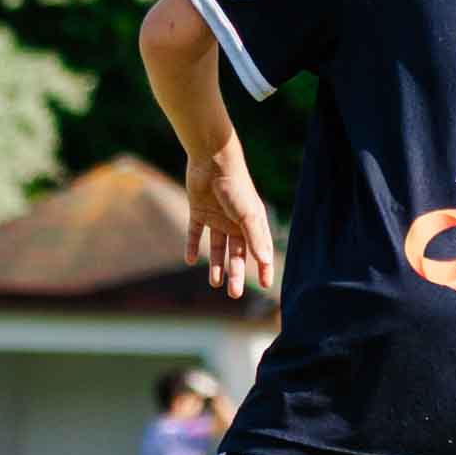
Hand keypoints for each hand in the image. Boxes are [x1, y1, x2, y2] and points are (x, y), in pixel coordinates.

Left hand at [185, 144, 273, 299]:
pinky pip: (196, 232)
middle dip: (236, 273)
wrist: (212, 161)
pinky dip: (193, 246)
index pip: (260, 250)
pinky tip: (190, 261)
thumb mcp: (247, 215)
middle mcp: (235, 221)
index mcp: (252, 221)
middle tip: (233, 293)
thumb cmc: (235, 186)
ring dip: (217, 265)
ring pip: (217, 246)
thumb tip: (265, 261)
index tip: (265, 285)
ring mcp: (217, 216)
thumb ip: (256, 238)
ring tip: (215, 283)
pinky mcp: (199, 211)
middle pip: (237, 253)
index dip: (263, 267)